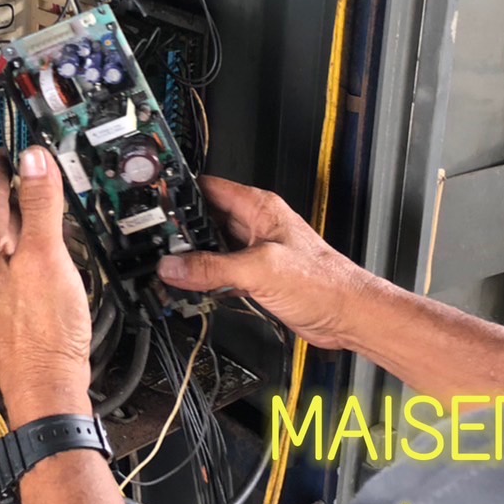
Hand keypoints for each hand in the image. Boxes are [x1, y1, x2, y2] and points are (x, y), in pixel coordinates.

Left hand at [0, 147, 92, 427]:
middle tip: (23, 170)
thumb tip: (34, 161)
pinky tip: (46, 253)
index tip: (6, 150)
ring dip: (20, 219)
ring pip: (5, 242)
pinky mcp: (11, 309)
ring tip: (36, 204)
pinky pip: (15, 263)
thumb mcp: (45, 255)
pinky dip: (29, 246)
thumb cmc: (42, 330)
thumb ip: (40, 206)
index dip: (0, 169)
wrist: (47, 388)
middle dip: (9, 191)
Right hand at [156, 177, 372, 348]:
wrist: (347, 314)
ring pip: (212, 247)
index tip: (155, 202)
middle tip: (156, 243)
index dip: (180, 193)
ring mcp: (255, 250)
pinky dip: (205, 278)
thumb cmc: (324, 282)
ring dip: (192, 258)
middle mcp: (256, 225)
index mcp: (259, 208)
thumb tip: (175, 266)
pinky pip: (221, 271)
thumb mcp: (260, 269)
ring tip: (168, 267)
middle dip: (181, 231)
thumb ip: (213, 267)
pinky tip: (192, 287)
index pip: (208, 188)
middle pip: (205, 219)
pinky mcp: (256, 276)